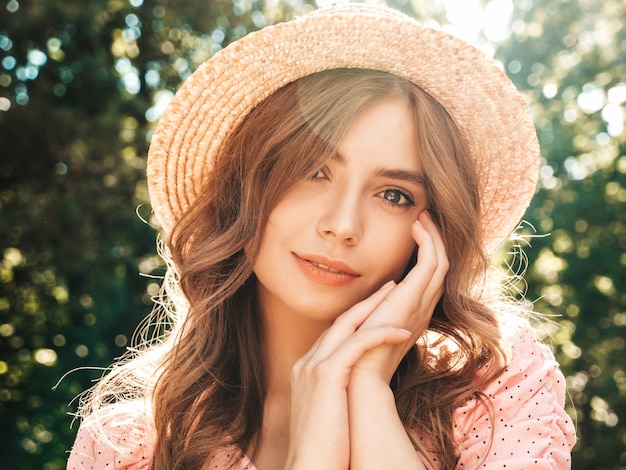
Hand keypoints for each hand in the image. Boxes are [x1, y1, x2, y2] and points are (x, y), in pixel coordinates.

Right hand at [285, 282, 412, 469]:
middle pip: (340, 321)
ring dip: (376, 307)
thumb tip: (352, 390)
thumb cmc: (324, 448)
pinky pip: (357, 343)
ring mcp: (312, 367)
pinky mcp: (326, 375)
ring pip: (348, 324)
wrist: (309, 468)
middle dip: (368, 302)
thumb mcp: (328, 412)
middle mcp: (305, 363)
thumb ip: (335, 393)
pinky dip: (380, 333)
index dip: (358, 317)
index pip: (334, 334)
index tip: (377, 305)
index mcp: (306, 370)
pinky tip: (403, 330)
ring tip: (399, 294)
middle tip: (391, 286)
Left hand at [350, 210, 448, 384]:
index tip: (415, 230)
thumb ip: (376, 306)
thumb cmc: (357, 353)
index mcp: (413, 312)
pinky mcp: (413, 299)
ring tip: (422, 217)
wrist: (359, 376)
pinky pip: (431, 263)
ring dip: (433, 236)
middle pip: (440, 266)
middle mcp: (422, 307)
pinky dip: (427, 242)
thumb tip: (384, 288)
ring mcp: (421, 304)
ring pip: (440, 261)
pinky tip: (415, 227)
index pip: (429, 276)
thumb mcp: (368, 323)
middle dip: (435, 239)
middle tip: (423, 217)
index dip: (427, 251)